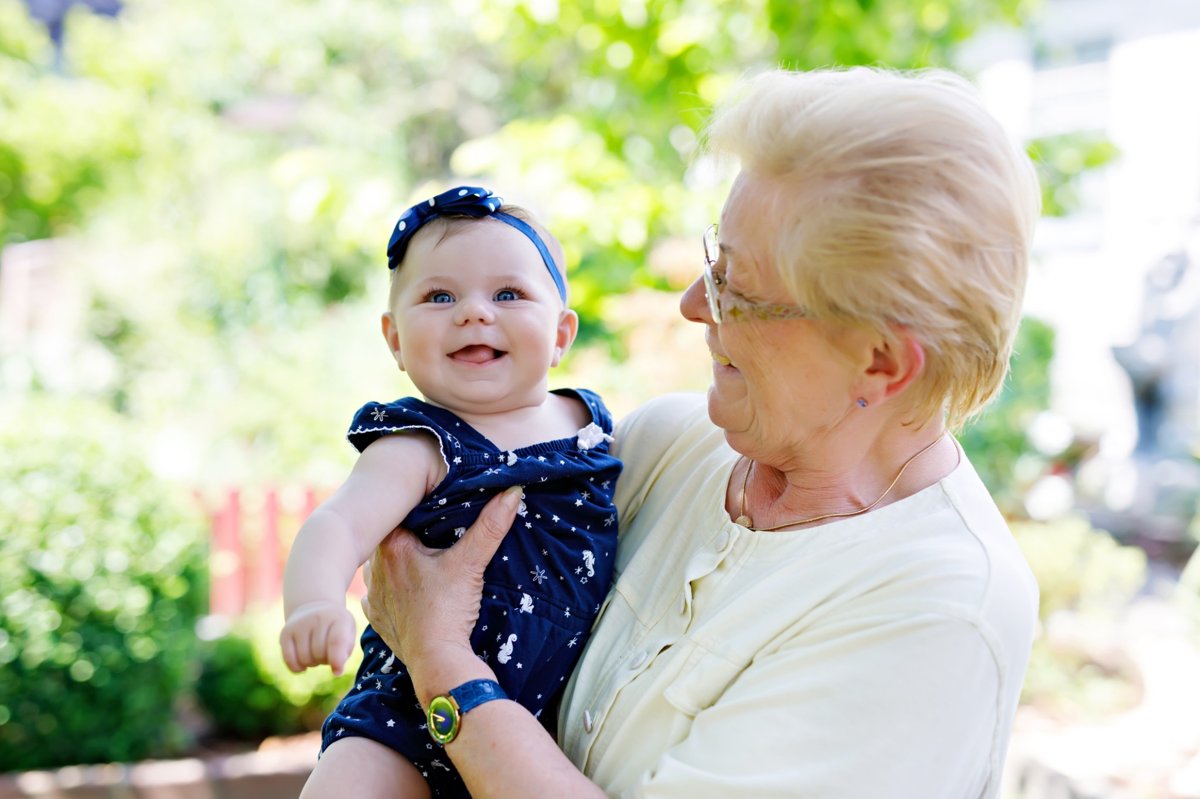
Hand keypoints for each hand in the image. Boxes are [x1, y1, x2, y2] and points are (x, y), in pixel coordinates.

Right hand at [280, 600, 356, 674]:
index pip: (336, 641)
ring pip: (304, 658)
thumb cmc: (336, 627)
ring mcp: (299, 624)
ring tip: (316, 654)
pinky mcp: (285, 633)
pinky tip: (304, 665)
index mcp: (339, 617)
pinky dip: (297, 668)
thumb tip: (336, 671)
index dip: (337, 660)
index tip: (337, 672)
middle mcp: (317, 618)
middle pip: (319, 653)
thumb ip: (345, 652)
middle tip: (327, 653)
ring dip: (312, 663)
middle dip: (325, 660)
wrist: (314, 607)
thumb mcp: (348, 634)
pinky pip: (289, 660)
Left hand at [362, 486, 521, 682]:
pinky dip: (394, 591)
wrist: (436, 660)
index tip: (435, 509)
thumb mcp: (471, 563)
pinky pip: (381, 594)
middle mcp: (376, 568)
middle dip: (411, 537)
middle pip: (391, 540)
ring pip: (384, 567)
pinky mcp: (377, 617)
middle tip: (433, 536)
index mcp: (393, 547)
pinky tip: (411, 592)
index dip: (418, 510)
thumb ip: (490, 526)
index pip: (401, 515)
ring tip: (422, 564)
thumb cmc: (448, 610)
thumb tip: (512, 492)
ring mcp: (373, 595)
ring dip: (399, 564)